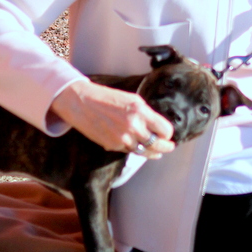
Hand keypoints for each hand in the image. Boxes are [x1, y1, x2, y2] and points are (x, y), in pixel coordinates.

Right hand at [50, 78, 174, 158]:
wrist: (82, 102)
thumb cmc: (108, 98)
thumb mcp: (132, 100)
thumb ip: (146, 113)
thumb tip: (158, 127)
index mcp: (141, 111)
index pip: (165, 130)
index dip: (168, 134)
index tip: (167, 135)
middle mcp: (134, 126)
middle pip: (158, 144)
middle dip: (166, 147)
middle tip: (169, 147)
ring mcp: (123, 138)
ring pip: (144, 152)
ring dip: (152, 153)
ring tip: (157, 153)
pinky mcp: (113, 145)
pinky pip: (129, 151)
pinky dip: (134, 150)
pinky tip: (137, 147)